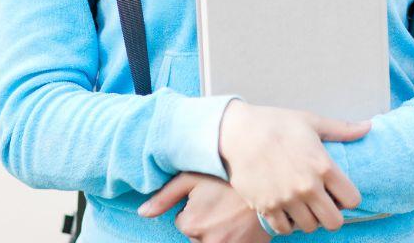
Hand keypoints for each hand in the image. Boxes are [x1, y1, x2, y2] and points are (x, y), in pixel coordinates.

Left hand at [139, 172, 269, 242]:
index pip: (183, 222)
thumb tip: (142, 213)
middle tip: (224, 204)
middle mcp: (207, 240)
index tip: (210, 195)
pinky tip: (241, 223)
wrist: (271, 181)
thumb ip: (165, 195)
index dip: (195, 208)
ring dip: (220, 230)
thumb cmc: (229, 176)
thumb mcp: (193, 177)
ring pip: (214, 241)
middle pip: (198, 235)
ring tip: (232, 212)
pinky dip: (234, 237)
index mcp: (191, 223)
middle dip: (207, 222)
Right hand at [218, 100, 369, 234]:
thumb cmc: (276, 124)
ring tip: (305, 205)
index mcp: (323, 166)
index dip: (349, 198)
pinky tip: (288, 209)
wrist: (238, 132)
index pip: (352, 199)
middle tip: (325, 204)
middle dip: (333, 215)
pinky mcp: (266, 207)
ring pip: (310, 227)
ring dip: (310, 219)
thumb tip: (367, 126)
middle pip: (334, 221)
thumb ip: (341, 129)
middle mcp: (307, 186)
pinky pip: (285, 229)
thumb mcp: (312, 122)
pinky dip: (288, 223)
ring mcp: (286, 199)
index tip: (340, 193)